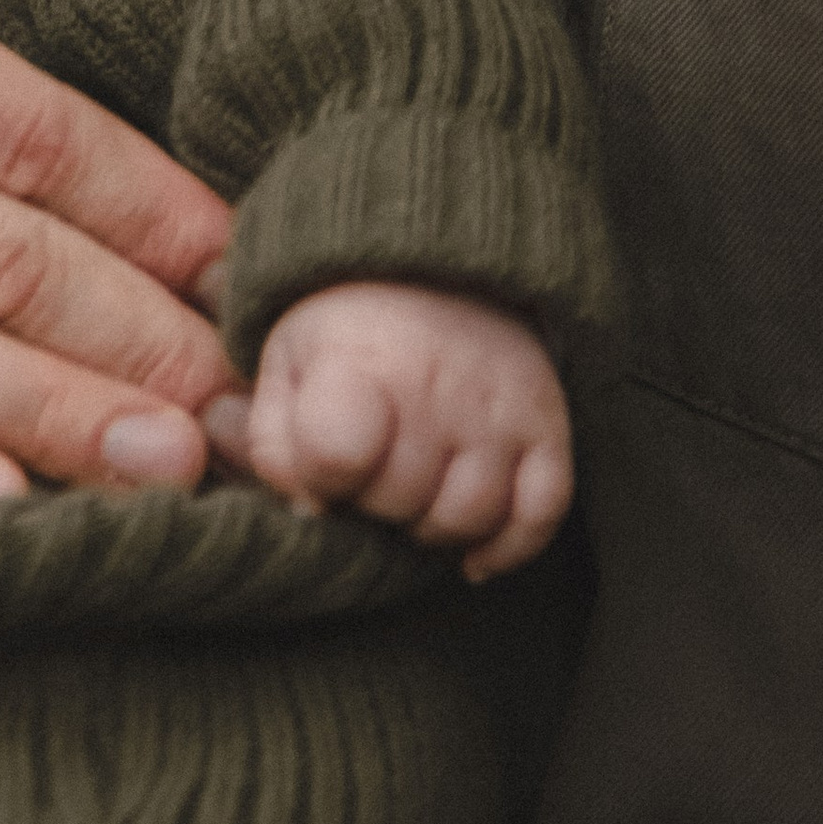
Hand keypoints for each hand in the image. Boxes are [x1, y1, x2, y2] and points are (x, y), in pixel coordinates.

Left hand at [206, 280, 571, 579]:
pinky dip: (508, 546)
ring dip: (431, 528)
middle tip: (369, 474)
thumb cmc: (349, 334)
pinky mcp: (546, 427)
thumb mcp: (288, 366)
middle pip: (399, 501)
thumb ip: (276, 447)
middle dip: (372, 505)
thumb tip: (309, 514)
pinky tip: (471, 552)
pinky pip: (542, 514)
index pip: (336, 454)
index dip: (321, 479)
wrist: (438, 271)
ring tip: (413, 497)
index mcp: (358, 360)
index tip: (322, 462)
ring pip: (468, 518)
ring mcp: (498, 409)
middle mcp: (437, 385)